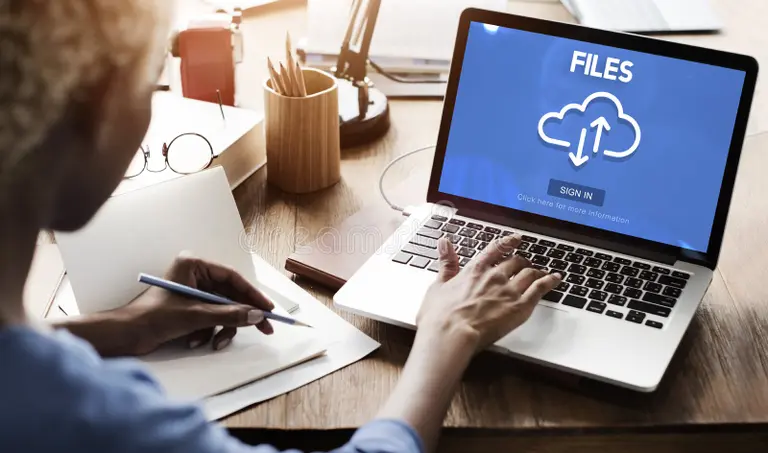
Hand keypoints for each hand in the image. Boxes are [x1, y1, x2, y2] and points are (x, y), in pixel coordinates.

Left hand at [118, 253, 274, 354]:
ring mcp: (192, 292)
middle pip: (230, 295)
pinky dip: (209, 332)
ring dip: (221, 328)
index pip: (232, 278)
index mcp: (193, 265)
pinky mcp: (189, 308)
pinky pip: (211, 318)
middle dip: (241, 315)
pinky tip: (197, 342)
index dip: (252, 294)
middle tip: (264, 328)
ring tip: (215, 342)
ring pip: (223, 310)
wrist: (125, 336)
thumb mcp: (195, 316)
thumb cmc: (152, 317)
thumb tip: (257, 316)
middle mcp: (194, 275)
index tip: (267, 309)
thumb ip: (229, 315)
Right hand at [417, 235, 560, 351]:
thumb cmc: (441, 316)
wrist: (451, 333)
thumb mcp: (438, 285)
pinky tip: (555, 279)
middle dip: (522, 261)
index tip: (515, 239)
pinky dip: (549, 281)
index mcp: (475, 269)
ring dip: (536, 270)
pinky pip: (540, 288)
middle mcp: (494, 275)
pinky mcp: (520, 306)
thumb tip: (444, 244)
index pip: (496, 249)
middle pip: (515, 261)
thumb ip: (446, 263)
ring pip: (529, 273)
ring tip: (541, 272)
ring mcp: (509, 290)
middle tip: (525, 263)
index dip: (507, 242)